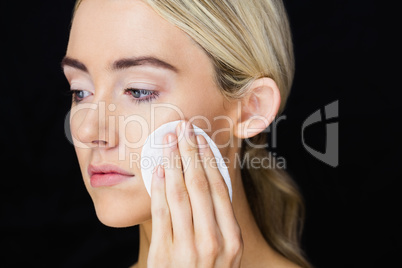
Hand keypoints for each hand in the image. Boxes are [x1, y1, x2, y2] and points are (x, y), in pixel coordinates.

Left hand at [148, 120, 242, 266]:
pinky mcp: (165, 255)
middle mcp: (214, 242)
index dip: (209, 159)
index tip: (201, 138)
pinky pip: (162, 213)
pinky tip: (158, 170)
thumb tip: (208, 178)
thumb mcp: (224, 251)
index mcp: (232, 238)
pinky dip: (159, 189)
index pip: (221, 188)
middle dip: (191, 152)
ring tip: (169, 141)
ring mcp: (189, 249)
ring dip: (173, 163)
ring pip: (180, 194)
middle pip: (201, 185)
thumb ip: (218, 219)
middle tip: (184, 128)